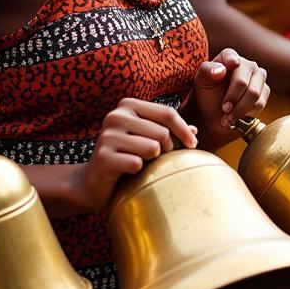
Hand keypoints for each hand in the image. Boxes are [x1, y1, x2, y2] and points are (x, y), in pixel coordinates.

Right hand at [75, 98, 197, 211]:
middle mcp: (115, 116)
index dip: (184, 130)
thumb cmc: (127, 157)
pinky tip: (128, 173)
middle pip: (163, 132)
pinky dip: (139, 172)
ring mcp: (107, 136)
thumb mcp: (149, 140)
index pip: (167, 113)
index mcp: (128, 105)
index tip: (193, 145)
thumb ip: (170, 132)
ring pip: (153, 148)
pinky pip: (137, 164)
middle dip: (168, 149)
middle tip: (158, 159)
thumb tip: (196, 131)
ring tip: (142, 164)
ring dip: (153, 161)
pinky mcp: (103, 157)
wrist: (94, 182)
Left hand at [190, 48, 269, 147]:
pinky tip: (237, 117)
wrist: (214, 115)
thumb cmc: (207, 95)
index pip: (232, 59)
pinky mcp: (264, 92)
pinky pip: (260, 104)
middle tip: (224, 109)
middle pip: (243, 82)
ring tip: (228, 117)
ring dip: (239, 110)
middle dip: (232, 99)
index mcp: (230, 56)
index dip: (228, 68)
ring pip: (254, 95)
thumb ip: (207, 71)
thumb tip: (221, 70)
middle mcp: (247, 64)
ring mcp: (258, 78)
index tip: (221, 76)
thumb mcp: (201, 82)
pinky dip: (247, 114)